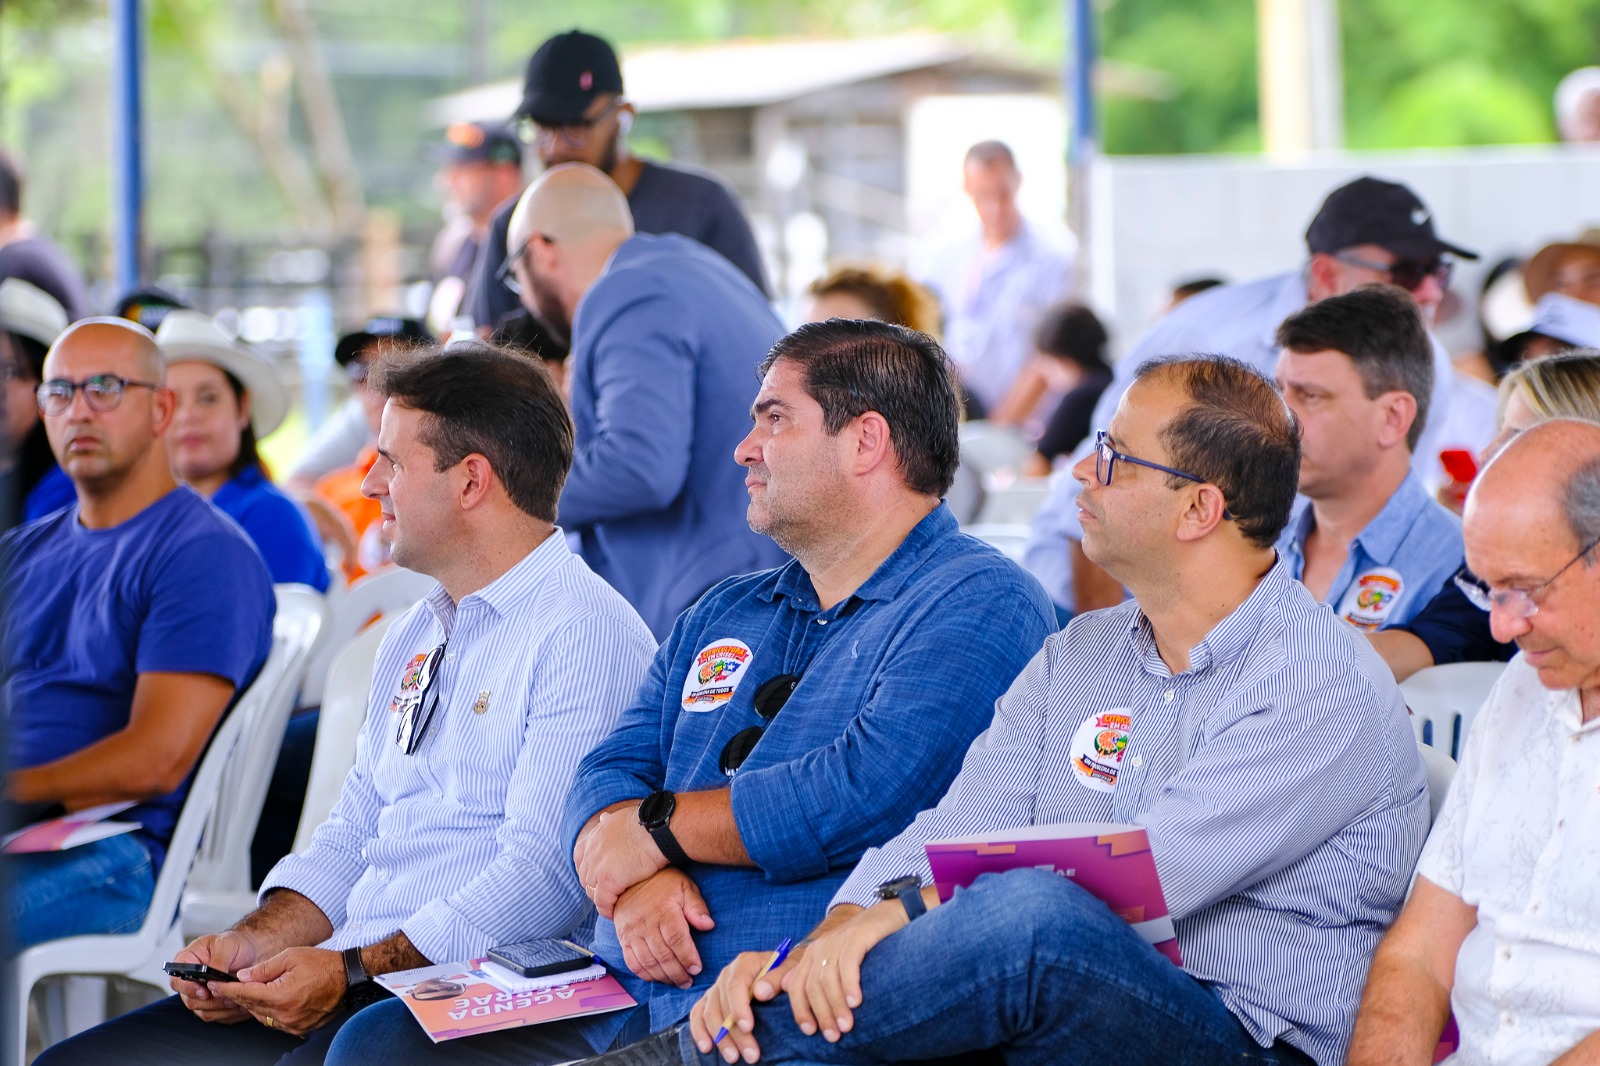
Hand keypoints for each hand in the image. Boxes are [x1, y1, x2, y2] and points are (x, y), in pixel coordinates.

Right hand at [172, 931, 260, 1023]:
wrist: (251, 951)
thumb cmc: (234, 944)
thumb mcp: (226, 945)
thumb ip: (218, 961)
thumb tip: (213, 979)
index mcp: (186, 962)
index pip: (176, 981)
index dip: (188, 989)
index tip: (204, 991)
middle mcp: (190, 981)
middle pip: (190, 1000)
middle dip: (211, 1001)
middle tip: (228, 996)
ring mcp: (199, 995)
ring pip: (203, 1011)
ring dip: (221, 1008)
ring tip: (238, 999)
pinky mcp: (211, 1004)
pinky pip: (216, 1015)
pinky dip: (228, 1012)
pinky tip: (241, 1004)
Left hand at [225, 947, 347, 1036]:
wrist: (349, 977)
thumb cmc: (323, 964)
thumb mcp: (291, 957)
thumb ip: (264, 968)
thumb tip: (243, 977)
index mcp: (281, 996)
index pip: (245, 993)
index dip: (227, 988)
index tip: (213, 984)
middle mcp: (285, 1014)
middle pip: (251, 1006)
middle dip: (238, 996)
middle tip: (227, 986)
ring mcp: (293, 1024)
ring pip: (261, 1016)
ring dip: (253, 1004)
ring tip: (249, 991)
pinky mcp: (300, 1028)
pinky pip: (275, 1022)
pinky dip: (268, 1012)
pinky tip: (269, 1000)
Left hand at [574, 804, 667, 918]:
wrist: (660, 828)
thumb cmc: (649, 822)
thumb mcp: (621, 817)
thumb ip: (609, 821)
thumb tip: (602, 817)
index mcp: (595, 835)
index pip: (580, 857)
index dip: (588, 868)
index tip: (598, 876)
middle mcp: (592, 851)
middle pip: (585, 876)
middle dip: (594, 886)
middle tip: (607, 894)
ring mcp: (598, 866)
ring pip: (592, 891)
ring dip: (601, 899)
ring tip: (612, 905)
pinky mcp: (608, 881)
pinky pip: (602, 902)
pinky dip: (607, 909)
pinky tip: (615, 913)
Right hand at [613, 869, 715, 988]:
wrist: (630, 879)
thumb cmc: (663, 884)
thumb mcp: (684, 887)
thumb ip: (696, 907)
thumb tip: (709, 925)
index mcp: (664, 911)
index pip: (677, 939)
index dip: (687, 956)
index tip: (697, 969)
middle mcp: (646, 923)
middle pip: (663, 954)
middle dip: (678, 972)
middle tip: (689, 981)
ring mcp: (632, 933)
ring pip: (648, 962)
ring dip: (664, 977)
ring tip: (677, 983)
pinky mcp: (623, 939)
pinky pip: (632, 962)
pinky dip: (645, 974)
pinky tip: (657, 978)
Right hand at [689, 942, 807, 1063]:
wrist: (782, 969)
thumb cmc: (787, 970)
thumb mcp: (790, 968)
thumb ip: (777, 978)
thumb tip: (760, 993)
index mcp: (745, 963)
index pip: (735, 986)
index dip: (739, 1008)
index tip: (748, 1027)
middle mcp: (727, 974)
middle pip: (723, 1005)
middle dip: (735, 1033)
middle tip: (751, 1055)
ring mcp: (716, 988)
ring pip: (709, 1013)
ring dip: (720, 1038)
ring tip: (734, 1058)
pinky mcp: (710, 1000)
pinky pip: (698, 1014)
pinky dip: (699, 1031)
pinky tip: (707, 1048)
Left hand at [782, 903, 906, 1043]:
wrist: (888, 916)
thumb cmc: (863, 945)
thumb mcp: (835, 959)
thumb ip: (812, 973)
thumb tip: (787, 987)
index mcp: (811, 955)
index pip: (797, 986)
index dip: (800, 1010)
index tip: (810, 1031)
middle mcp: (820, 947)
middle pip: (812, 986)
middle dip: (821, 1013)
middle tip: (833, 1036)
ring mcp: (837, 940)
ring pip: (828, 978)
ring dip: (836, 1005)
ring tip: (846, 1025)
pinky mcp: (856, 936)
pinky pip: (848, 963)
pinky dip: (849, 984)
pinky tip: (855, 1002)